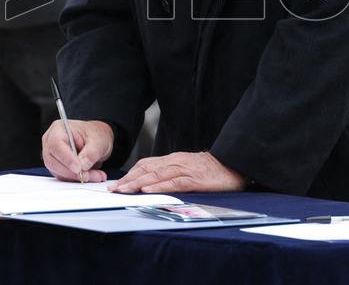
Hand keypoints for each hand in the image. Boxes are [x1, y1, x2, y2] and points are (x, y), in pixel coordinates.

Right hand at [42, 119, 113, 182]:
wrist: (96, 140)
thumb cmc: (95, 134)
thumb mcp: (98, 140)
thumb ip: (91, 153)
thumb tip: (82, 166)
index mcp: (59, 129)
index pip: (56, 144)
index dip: (66, 158)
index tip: (79, 168)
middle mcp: (51, 142)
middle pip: (53, 161)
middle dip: (72, 172)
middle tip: (89, 175)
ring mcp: (52, 156)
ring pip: (58, 172)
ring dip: (77, 177)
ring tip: (96, 175)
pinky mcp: (56, 167)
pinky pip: (63, 177)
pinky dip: (77, 179)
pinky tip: (91, 176)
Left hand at [108, 151, 246, 193]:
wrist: (234, 165)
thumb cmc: (211, 170)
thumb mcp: (188, 168)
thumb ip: (172, 173)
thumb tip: (153, 183)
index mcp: (173, 159)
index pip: (146, 164)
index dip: (130, 173)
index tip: (117, 183)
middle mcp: (176, 162)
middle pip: (147, 168)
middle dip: (129, 179)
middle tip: (114, 189)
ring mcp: (184, 170)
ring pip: (156, 175)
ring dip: (138, 183)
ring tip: (124, 190)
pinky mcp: (194, 179)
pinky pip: (173, 182)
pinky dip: (159, 186)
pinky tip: (148, 190)